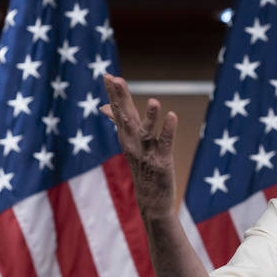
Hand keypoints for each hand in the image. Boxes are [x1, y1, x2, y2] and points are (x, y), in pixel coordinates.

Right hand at [99, 74, 177, 218]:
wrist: (151, 201)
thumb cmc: (142, 169)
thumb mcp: (129, 144)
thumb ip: (120, 123)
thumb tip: (105, 107)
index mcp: (127, 137)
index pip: (118, 112)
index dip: (114, 94)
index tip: (108, 75)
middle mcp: (133, 144)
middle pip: (126, 118)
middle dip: (122, 99)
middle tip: (116, 79)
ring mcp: (147, 153)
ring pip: (146, 132)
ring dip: (149, 117)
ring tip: (154, 100)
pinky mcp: (162, 163)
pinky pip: (165, 144)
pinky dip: (168, 130)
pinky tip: (172, 116)